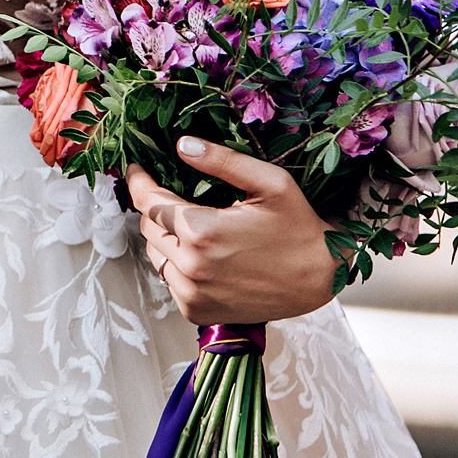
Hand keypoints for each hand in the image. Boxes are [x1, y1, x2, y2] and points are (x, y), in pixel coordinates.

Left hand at [127, 136, 337, 324]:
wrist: (321, 278)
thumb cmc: (299, 228)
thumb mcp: (269, 182)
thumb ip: (222, 160)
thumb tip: (182, 144)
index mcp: (202, 232)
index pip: (149, 202)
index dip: (138, 182)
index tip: (136, 169)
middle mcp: (191, 267)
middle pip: (148, 228)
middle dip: (155, 208)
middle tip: (171, 195)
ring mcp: (192, 294)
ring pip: (155, 256)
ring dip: (164, 237)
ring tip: (189, 225)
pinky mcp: (196, 312)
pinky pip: (168, 282)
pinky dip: (175, 265)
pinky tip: (200, 255)